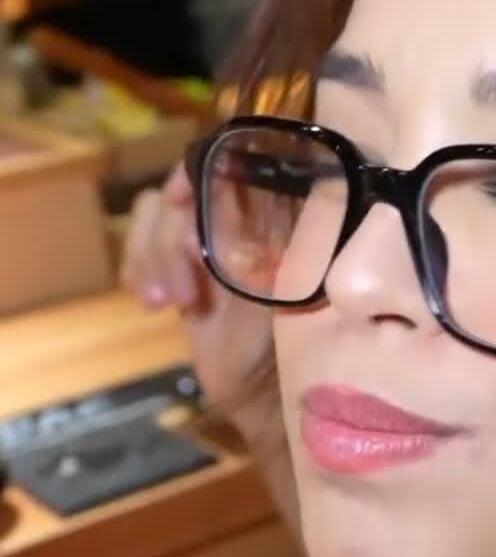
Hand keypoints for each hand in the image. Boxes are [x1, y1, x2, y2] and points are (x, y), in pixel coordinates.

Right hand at [121, 163, 274, 430]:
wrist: (269, 395)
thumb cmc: (296, 346)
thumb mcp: (289, 291)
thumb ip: (276, 243)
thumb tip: (262, 198)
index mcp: (275, 214)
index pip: (228, 161)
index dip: (195, 171)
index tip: (182, 202)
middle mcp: (240, 220)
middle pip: (182, 189)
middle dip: (170, 237)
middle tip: (184, 294)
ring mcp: (206, 245)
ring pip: (155, 214)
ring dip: (152, 255)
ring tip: (171, 303)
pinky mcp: (179, 270)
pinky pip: (142, 245)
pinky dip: (138, 266)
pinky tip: (153, 302)